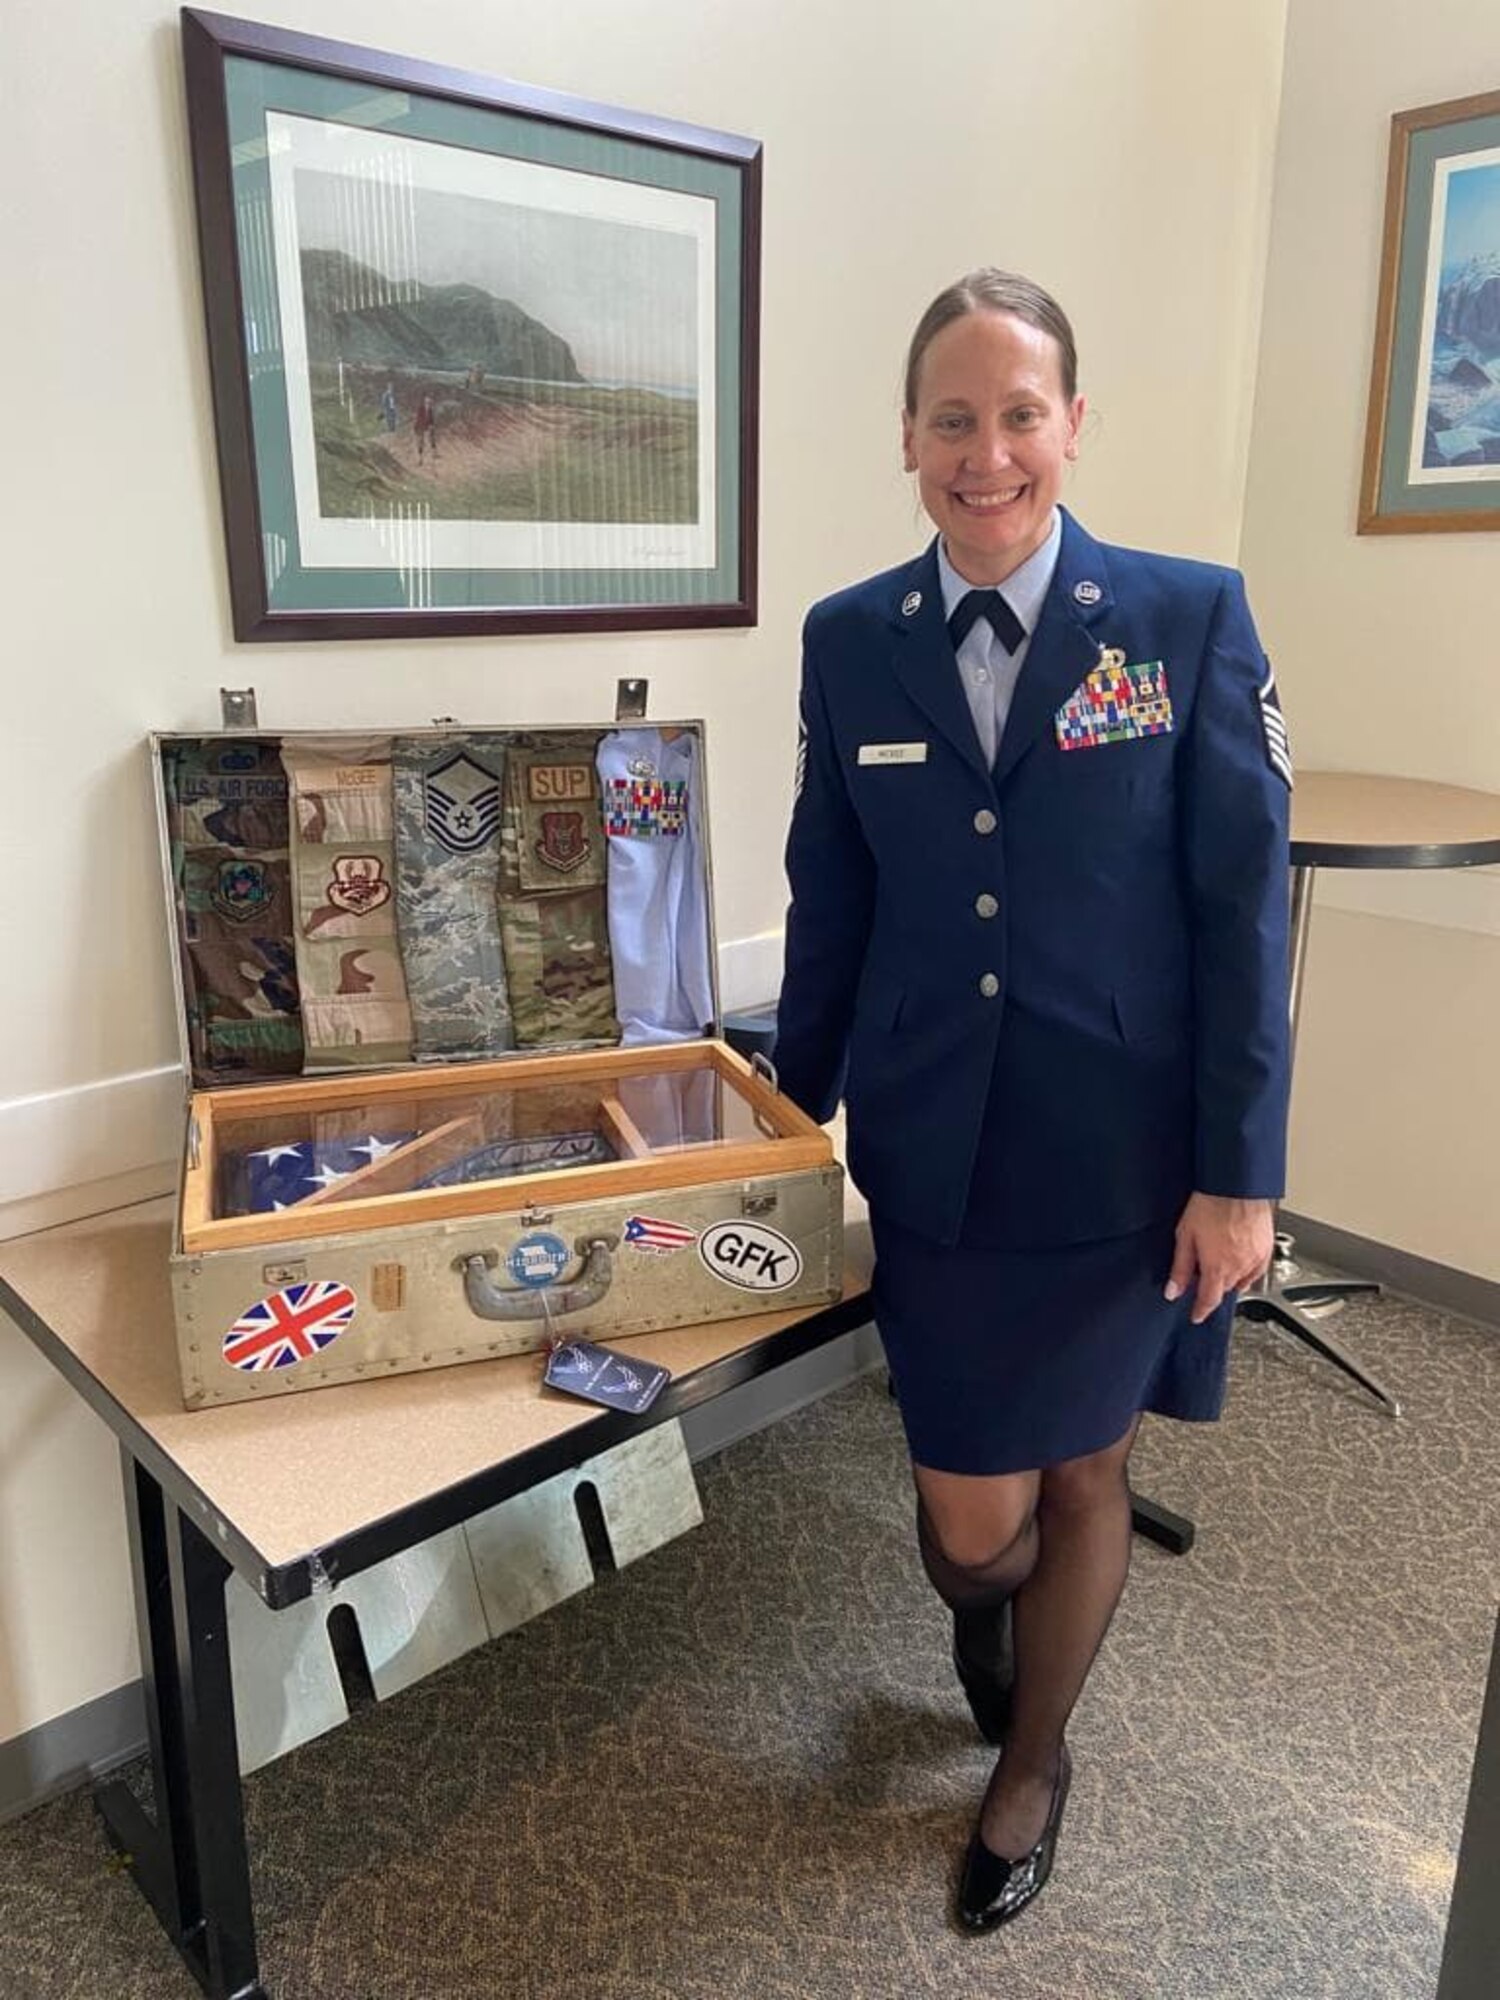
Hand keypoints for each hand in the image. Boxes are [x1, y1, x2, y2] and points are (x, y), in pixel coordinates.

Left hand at [1165, 1192, 1273, 1324]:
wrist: (1237, 1185)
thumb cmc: (1211, 1204)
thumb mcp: (1185, 1236)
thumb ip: (1181, 1268)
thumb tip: (1173, 1290)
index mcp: (1218, 1268)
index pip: (1209, 1300)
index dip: (1200, 1311)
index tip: (1196, 1315)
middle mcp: (1239, 1268)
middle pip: (1223, 1289)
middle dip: (1212, 1288)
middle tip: (1202, 1276)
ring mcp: (1255, 1259)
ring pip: (1241, 1280)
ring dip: (1229, 1279)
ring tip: (1219, 1265)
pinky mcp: (1266, 1249)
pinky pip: (1257, 1270)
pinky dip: (1247, 1272)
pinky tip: (1239, 1263)